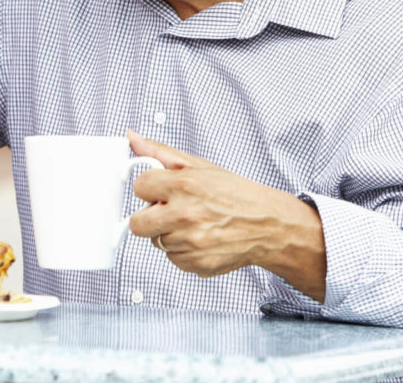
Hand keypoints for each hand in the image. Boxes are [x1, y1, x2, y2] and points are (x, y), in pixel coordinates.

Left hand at [126, 131, 325, 301]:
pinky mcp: (196, 263)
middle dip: (150, 217)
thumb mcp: (199, 166)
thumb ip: (160, 153)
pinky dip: (183, 251)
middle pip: (137, 223)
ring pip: (156, 242)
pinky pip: (173, 259)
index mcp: (184, 185)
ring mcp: (190, 242)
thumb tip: (133, 138)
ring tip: (193, 223)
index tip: (161, 190)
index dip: (150, 188)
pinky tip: (200, 238)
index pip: (139, 187)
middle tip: (170, 211)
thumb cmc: (235, 194)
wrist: (269, 225)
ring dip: (169, 234)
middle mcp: (184, 214)